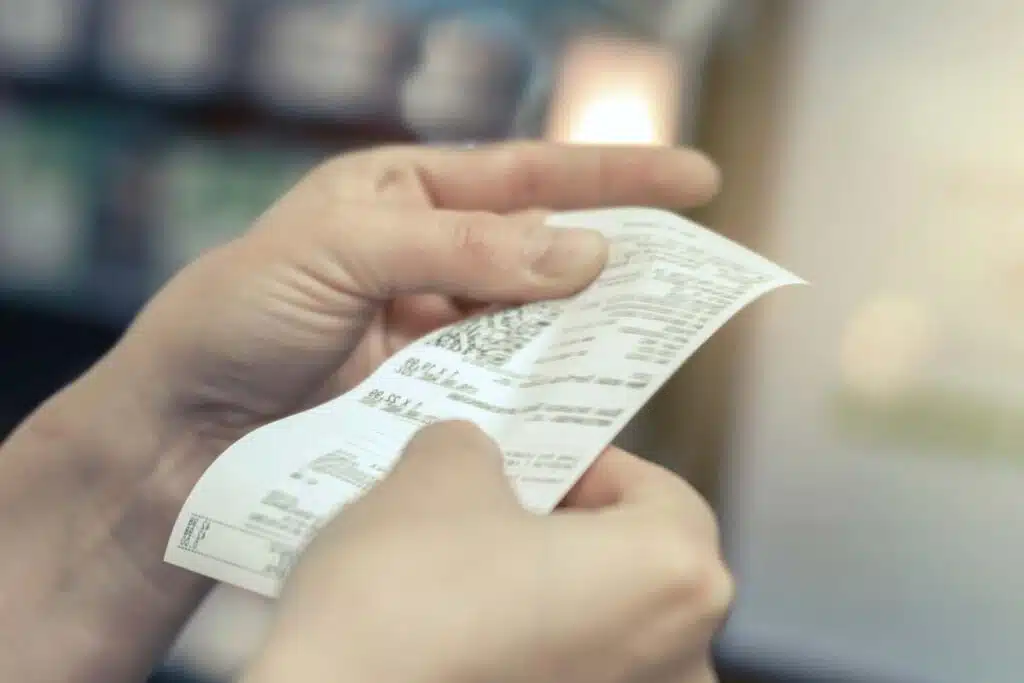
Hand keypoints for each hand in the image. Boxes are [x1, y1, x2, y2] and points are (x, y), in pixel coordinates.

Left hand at [105, 142, 718, 476]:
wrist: (180, 432)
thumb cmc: (234, 317)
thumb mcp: (341, 251)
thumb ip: (460, 248)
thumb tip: (580, 255)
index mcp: (403, 195)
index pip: (525, 175)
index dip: (611, 177)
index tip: (693, 179)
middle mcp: (429, 259)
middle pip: (544, 252)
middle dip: (616, 261)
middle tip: (691, 275)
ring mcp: (436, 333)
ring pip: (535, 327)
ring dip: (588, 335)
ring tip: (652, 342)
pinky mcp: (434, 399)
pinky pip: (507, 390)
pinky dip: (547, 394)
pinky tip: (584, 400)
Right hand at [243, 421, 731, 682]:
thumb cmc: (405, 604)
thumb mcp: (437, 477)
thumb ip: (473, 447)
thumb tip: (470, 456)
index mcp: (674, 580)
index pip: (658, 496)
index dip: (587, 467)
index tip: (531, 464)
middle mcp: (680, 666)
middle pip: (633, 570)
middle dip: (563, 534)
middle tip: (491, 511)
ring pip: (600, 634)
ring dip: (542, 600)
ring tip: (462, 576)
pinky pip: (563, 678)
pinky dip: (522, 657)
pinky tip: (456, 641)